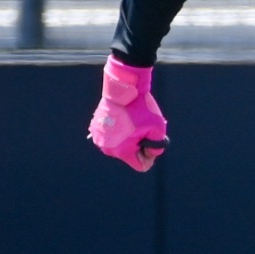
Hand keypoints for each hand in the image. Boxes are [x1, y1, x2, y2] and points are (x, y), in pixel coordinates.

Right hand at [88, 56, 168, 171]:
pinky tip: (122, 118)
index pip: (141, 165)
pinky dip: (118, 130)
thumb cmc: (141, 108)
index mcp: (122, 151)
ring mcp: (99, 138)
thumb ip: (158, 146)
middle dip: (138, 145)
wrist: (122, 88)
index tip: (150, 141)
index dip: (149, 155)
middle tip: (141, 127)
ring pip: (120, 145)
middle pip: (130, 155)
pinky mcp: (95, 128)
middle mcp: (107, 148)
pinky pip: (111, 136)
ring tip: (131, 121)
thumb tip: (151, 153)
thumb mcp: (158, 128)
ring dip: (128, 138)